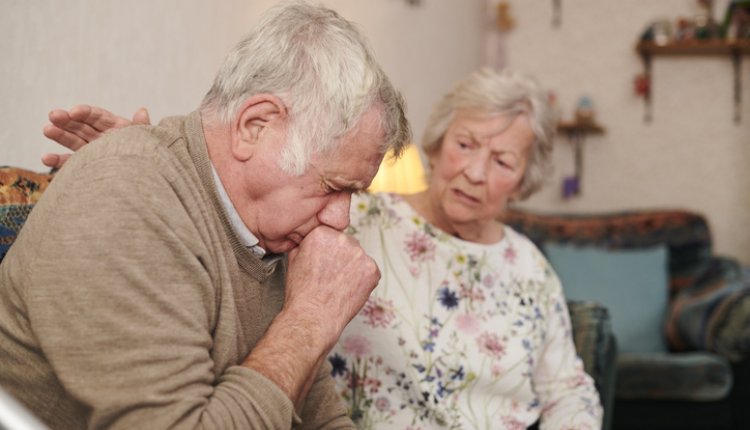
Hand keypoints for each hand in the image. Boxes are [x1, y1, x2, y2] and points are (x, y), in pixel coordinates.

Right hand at [41, 105, 150, 168]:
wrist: (149, 180)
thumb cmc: (150, 156)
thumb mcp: (147, 140)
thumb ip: (142, 127)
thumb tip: (142, 110)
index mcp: (116, 127)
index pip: (98, 116)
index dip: (85, 112)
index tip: (74, 112)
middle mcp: (101, 137)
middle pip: (82, 126)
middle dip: (67, 120)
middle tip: (53, 115)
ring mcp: (93, 151)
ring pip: (73, 141)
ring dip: (59, 135)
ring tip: (47, 130)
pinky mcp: (86, 166)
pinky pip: (71, 163)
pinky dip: (58, 161)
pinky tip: (45, 158)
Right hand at [285, 225, 379, 343]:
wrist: (313, 316)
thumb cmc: (302, 293)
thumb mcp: (294, 259)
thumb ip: (305, 244)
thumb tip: (309, 240)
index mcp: (323, 234)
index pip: (331, 233)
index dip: (328, 249)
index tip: (325, 260)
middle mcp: (343, 240)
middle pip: (347, 243)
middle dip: (342, 256)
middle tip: (332, 274)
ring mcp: (360, 255)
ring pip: (359, 257)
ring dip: (353, 267)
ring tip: (339, 283)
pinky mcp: (372, 270)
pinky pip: (370, 271)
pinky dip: (363, 279)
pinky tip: (349, 288)